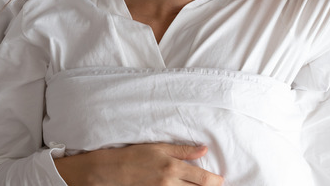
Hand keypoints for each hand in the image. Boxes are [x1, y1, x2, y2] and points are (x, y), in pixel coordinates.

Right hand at [54, 143, 223, 185]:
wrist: (109, 170)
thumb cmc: (134, 155)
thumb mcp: (159, 148)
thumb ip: (183, 150)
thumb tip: (204, 149)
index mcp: (172, 167)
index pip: (202, 178)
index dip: (215, 181)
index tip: (220, 180)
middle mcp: (169, 182)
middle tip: (215, 185)